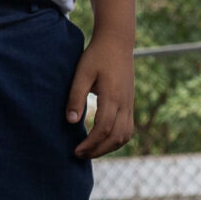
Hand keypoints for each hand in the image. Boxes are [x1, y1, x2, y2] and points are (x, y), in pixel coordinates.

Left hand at [68, 32, 136, 158]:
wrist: (117, 44)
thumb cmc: (96, 57)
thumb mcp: (81, 74)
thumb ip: (75, 97)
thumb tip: (70, 121)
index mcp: (113, 97)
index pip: (103, 128)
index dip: (90, 143)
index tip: (75, 151)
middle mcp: (125, 104)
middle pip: (116, 137)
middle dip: (98, 150)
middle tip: (79, 155)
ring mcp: (130, 104)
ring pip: (125, 135)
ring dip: (109, 147)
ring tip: (90, 151)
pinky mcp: (130, 103)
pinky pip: (127, 128)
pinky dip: (116, 139)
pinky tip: (101, 141)